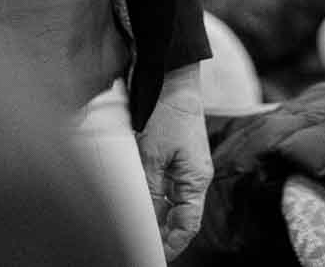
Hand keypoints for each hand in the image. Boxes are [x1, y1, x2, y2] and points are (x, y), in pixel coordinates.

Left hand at [138, 63, 211, 259]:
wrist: (170, 75)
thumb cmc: (168, 110)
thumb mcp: (153, 153)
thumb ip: (149, 187)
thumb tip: (142, 217)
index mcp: (195, 179)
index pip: (187, 225)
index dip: (172, 244)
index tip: (153, 255)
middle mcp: (190, 176)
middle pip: (176, 216)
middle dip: (158, 232)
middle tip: (135, 243)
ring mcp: (180, 165)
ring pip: (165, 201)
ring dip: (150, 213)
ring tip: (129, 226)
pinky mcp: (168, 154)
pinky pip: (159, 184)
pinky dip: (147, 194)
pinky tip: (131, 199)